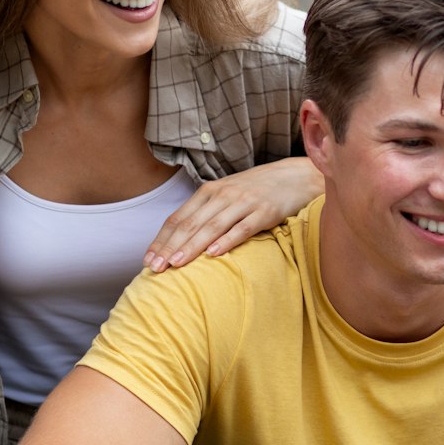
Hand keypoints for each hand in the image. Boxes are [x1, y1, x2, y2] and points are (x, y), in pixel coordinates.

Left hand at [142, 158, 321, 271]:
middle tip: (155, 268)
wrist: (295, 176)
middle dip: (170, 247)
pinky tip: (214, 254)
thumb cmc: (256, 189)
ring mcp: (244, 203)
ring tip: (177, 264)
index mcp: (209, 191)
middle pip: (191, 224)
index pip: (179, 218)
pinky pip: (242, 228)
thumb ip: (205, 212)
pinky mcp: (264, 212)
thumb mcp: (227, 195)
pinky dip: (227, 241)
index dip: (162, 240)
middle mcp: (223, 195)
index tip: (148, 260)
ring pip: (212, 227)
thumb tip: (179, 239)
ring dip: (192, 246)